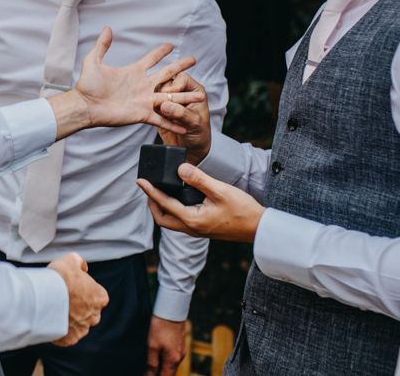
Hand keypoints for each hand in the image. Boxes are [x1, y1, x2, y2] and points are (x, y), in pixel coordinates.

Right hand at [48, 253, 108, 346]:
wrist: (44, 295)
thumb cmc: (60, 277)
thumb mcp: (72, 259)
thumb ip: (81, 263)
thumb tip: (82, 267)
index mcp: (100, 297)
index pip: (98, 296)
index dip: (86, 291)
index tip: (75, 288)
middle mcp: (94, 315)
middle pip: (90, 312)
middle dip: (80, 307)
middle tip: (65, 298)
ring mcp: (82, 329)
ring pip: (80, 325)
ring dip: (72, 319)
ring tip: (57, 310)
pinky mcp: (70, 339)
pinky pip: (68, 336)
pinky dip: (62, 331)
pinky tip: (54, 320)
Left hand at [49, 27, 204, 139]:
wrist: (85, 106)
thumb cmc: (87, 85)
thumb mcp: (93, 61)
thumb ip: (102, 45)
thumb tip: (106, 27)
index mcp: (133, 72)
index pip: (151, 59)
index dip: (161, 52)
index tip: (171, 45)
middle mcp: (142, 85)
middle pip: (166, 75)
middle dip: (181, 67)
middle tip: (194, 60)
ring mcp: (143, 100)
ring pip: (169, 98)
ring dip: (185, 98)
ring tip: (201, 97)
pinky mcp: (141, 114)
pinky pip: (160, 119)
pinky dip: (172, 123)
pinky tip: (184, 127)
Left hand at [137, 164, 264, 241]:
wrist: (259, 228)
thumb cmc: (242, 210)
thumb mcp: (220, 190)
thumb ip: (199, 179)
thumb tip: (180, 168)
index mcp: (192, 220)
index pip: (164, 204)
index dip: (150, 191)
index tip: (140, 180)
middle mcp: (192, 229)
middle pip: (162, 219)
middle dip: (152, 203)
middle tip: (147, 187)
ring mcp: (197, 231)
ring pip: (171, 222)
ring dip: (161, 208)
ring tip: (158, 191)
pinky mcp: (203, 229)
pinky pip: (181, 221)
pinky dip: (172, 210)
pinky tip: (177, 199)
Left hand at [146, 317, 184, 375]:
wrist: (172, 309)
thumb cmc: (160, 326)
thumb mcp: (152, 345)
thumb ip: (152, 362)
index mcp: (173, 360)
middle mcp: (179, 358)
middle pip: (169, 373)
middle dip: (158, 375)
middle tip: (147, 373)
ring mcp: (181, 351)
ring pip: (171, 366)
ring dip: (162, 369)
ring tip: (150, 367)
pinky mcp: (180, 344)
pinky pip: (173, 358)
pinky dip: (165, 362)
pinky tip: (157, 358)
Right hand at [156, 73, 210, 164]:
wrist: (191, 149)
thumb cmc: (199, 134)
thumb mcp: (194, 123)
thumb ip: (181, 113)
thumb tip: (166, 106)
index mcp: (195, 90)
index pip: (182, 79)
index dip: (174, 86)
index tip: (169, 96)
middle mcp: (182, 91)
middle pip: (167, 82)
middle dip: (162, 91)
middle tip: (160, 103)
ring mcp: (170, 99)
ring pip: (157, 91)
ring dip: (154, 98)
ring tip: (154, 107)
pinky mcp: (160, 108)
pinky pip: (152, 102)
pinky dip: (151, 107)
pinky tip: (151, 113)